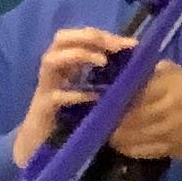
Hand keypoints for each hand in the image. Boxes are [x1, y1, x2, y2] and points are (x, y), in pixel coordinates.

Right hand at [11, 26, 127, 166]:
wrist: (44, 144)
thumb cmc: (71, 115)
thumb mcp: (92, 91)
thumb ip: (106, 78)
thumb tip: (139, 69)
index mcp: (66, 62)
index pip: (81, 37)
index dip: (105, 36)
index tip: (130, 44)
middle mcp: (53, 69)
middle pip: (61, 38)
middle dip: (89, 37)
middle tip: (115, 47)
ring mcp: (45, 87)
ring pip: (51, 60)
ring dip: (78, 56)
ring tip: (103, 61)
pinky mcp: (43, 108)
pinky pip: (55, 96)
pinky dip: (74, 94)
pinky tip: (93, 97)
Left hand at [101, 61, 181, 163]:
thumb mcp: (178, 73)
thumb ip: (152, 71)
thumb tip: (124, 68)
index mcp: (167, 87)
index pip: (131, 91)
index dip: (112, 95)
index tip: (101, 94)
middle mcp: (164, 111)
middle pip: (126, 116)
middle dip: (109, 116)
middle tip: (99, 113)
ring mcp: (166, 133)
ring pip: (130, 136)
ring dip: (114, 133)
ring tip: (106, 128)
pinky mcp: (167, 149)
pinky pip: (140, 150)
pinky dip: (127, 147)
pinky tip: (121, 142)